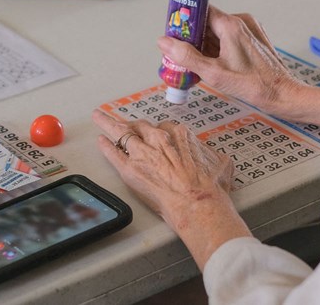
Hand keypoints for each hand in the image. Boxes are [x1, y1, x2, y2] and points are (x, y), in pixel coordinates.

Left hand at [92, 109, 250, 268]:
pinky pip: (114, 153)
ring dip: (108, 124)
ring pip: (122, 133)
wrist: (198, 202)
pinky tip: (100, 141)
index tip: (155, 135)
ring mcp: (142, 153)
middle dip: (132, 124)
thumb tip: (218, 159)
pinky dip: (105, 146)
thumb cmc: (210, 187)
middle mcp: (159, 138)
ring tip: (99, 118)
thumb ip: (213, 156)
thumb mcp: (220, 163)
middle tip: (123, 122)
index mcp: (180, 135)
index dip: (158, 133)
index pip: (164, 127)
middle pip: (140, 126)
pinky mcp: (130, 169)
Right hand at [157, 6, 301, 115]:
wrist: (283, 94)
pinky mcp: (254, 40)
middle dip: (193, 37)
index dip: (185, 20)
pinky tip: (213, 65)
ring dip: (205, 45)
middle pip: (208, 22)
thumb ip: (186, 56)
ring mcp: (250, 30)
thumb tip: (165, 43)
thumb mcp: (213, 73)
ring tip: (196, 64)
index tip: (173, 30)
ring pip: (218, 31)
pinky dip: (219, 49)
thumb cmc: (254, 85)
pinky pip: (230, 38)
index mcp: (231, 25)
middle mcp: (242, 22)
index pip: (201, 11)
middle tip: (180, 53)